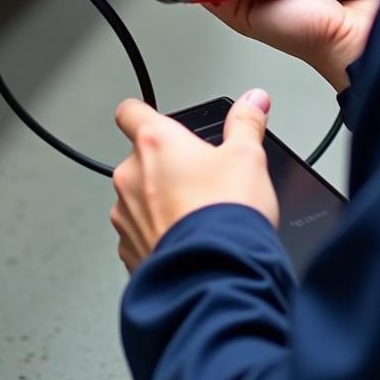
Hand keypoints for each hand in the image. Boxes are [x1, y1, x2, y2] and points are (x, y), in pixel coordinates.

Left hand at [111, 91, 277, 272]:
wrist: (216, 277)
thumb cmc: (226, 216)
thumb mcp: (248, 158)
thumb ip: (246, 124)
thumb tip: (253, 101)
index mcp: (155, 142)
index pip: (130, 111)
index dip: (143, 113)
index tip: (155, 120)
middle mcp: (131, 175)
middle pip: (140, 159)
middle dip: (165, 167)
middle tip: (199, 180)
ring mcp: (126, 214)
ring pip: (138, 198)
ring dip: (158, 202)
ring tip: (196, 215)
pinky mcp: (129, 249)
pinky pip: (140, 233)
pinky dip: (158, 234)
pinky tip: (187, 241)